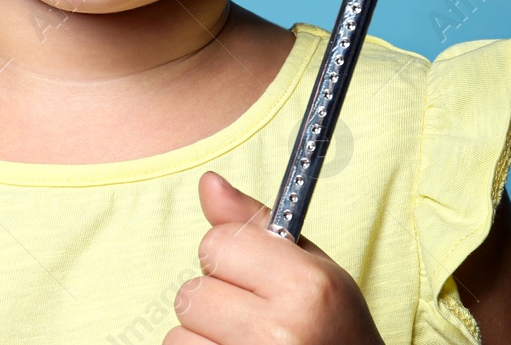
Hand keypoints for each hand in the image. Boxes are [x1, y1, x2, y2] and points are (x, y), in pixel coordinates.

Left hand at [166, 171, 384, 343]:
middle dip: (216, 299)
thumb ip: (254, 224)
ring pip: (180, 331)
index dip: (231, 256)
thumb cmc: (331, 326)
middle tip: (252, 316)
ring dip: (204, 335)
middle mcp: (279, 330)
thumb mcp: (310, 268)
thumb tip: (208, 181)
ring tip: (244, 341)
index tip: (253, 275)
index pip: (217, 243)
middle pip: (193, 290)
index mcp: (305, 286)